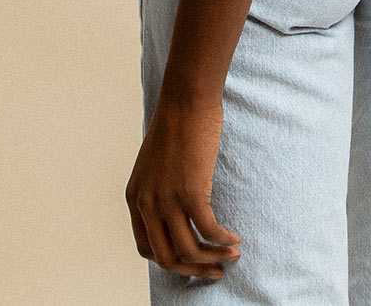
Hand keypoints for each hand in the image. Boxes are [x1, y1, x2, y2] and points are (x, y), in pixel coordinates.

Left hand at [125, 97, 241, 279]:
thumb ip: (159, 189)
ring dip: (213, 258)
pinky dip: (223, 240)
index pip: (147, 248)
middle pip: (168, 257)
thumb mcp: (156, 163)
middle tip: (214, 271)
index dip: (170, 261)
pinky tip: (234, 239)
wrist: (185, 99)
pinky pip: (209, 230)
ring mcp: (167, 200)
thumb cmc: (177, 124)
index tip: (191, 261)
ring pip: (190, 249)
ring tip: (231, 256)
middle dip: (194, 269)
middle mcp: (147, 204)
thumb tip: (177, 211)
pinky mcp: (191, 192)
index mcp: (135, 198)